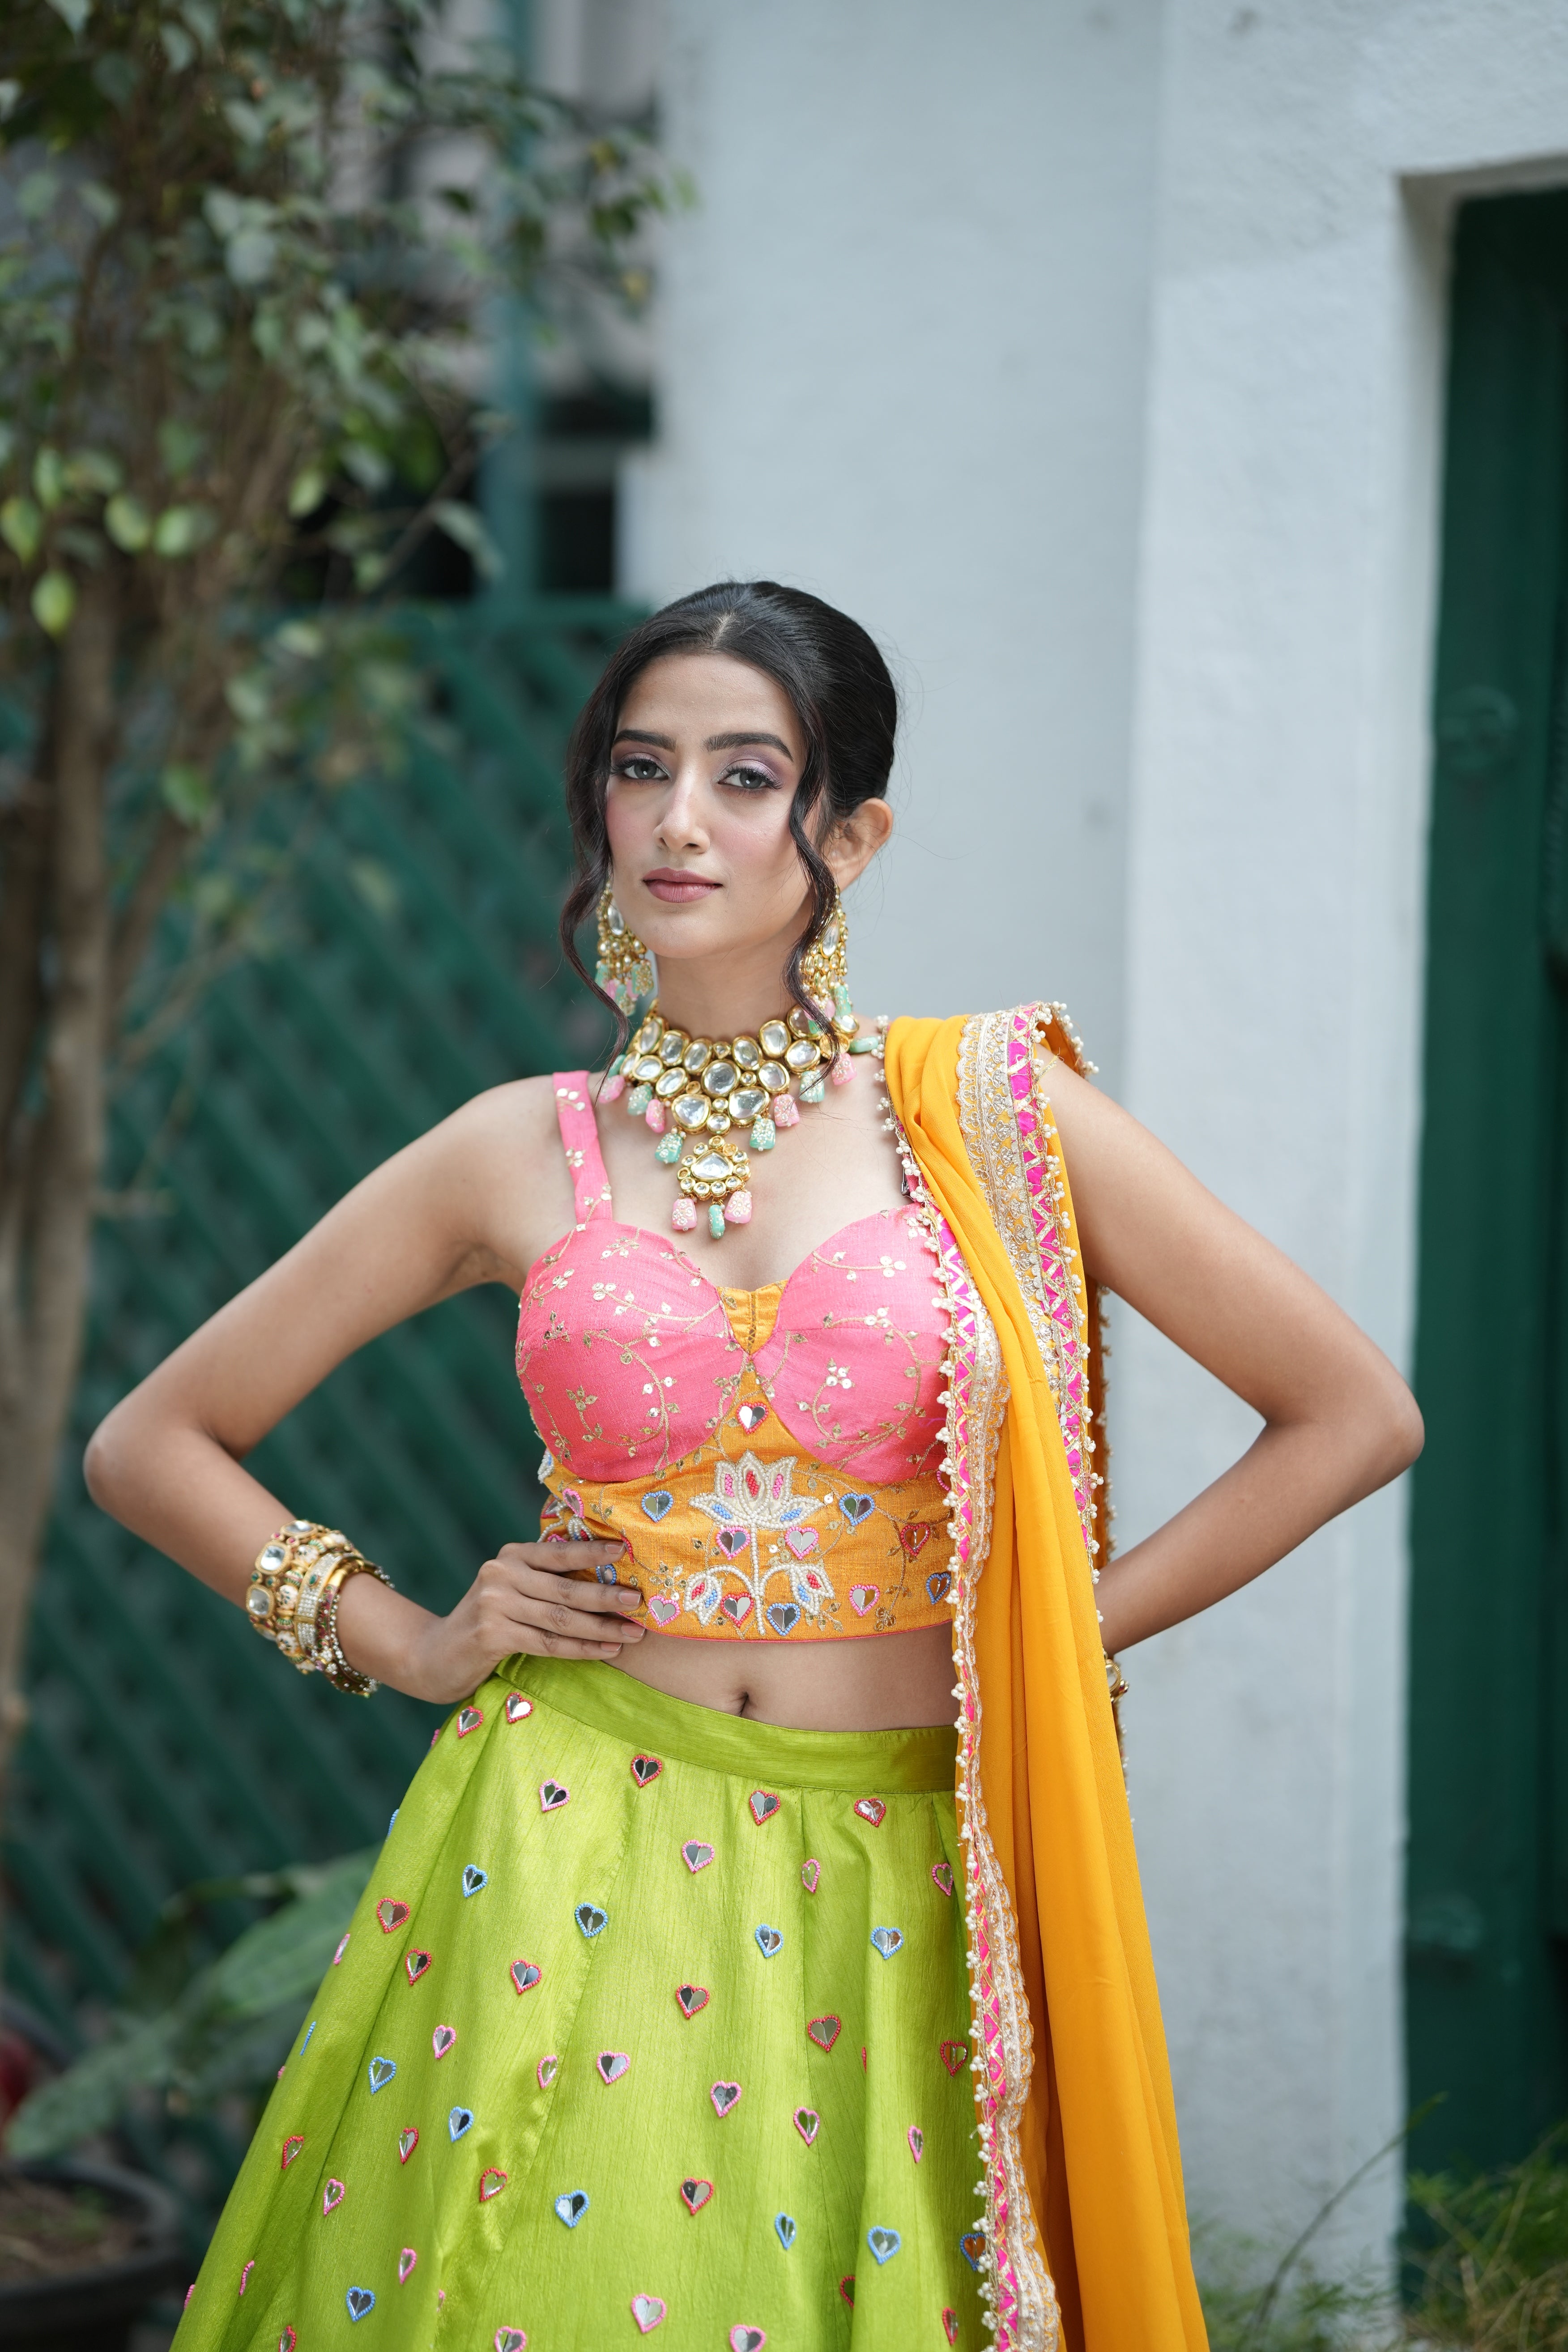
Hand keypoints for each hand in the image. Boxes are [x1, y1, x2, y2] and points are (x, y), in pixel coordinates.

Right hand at [336, 1539, 644, 1704]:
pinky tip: (606, 1650)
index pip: (560, 1552)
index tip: (627, 1551)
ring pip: (561, 1618)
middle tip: (640, 1603)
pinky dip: (581, 1648)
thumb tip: (607, 1578)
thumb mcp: (513, 1590)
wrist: (435, 1655)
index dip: (594, 1551)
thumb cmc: (488, 1621)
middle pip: (567, 1587)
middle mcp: (501, 1573)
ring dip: (602, 1627)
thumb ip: (545, 1580)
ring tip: (634, 1633)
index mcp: (511, 1556)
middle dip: (608, 1596)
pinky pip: (548, 1643)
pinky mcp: (492, 1634)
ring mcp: (494, 1603)